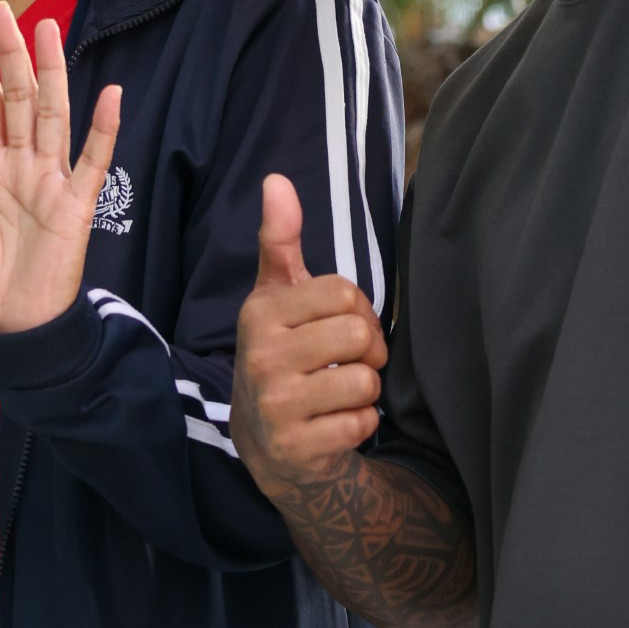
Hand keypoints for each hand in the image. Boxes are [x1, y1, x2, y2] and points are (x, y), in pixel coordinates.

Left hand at [0, 2, 120, 334]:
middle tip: (4, 8)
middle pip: (18, 98)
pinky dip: (102, 130)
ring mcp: (51, 182)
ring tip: (47, 31)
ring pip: (52, 116)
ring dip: (51, 74)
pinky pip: (92, 163)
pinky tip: (110, 95)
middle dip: (11, 55)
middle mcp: (22, 165)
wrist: (7, 328)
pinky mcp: (76, 207)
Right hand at [231, 174, 386, 498]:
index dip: (359, 311)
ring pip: (365, 381)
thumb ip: (279, 241)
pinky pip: (362, 422)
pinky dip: (360, 425)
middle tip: (347, 364)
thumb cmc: (282, 356)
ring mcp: (275, 405)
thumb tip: (276, 179)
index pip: (345, 293)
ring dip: (365, 391)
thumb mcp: (276, 298)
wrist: (267, 444)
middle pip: (358, 334)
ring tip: (338, 394)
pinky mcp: (295, 447)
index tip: (341, 328)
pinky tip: (334, 425)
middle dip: (368, 351)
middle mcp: (260, 357)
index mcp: (260, 313)